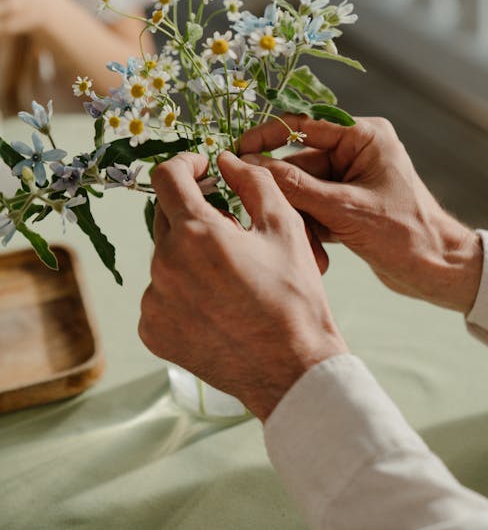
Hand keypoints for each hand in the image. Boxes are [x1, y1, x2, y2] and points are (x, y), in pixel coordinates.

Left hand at [138, 151, 346, 420]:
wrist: (291, 369)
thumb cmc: (293, 296)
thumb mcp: (284, 227)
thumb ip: (253, 181)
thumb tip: (226, 160)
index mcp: (196, 234)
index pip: (166, 177)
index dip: (185, 164)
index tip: (202, 170)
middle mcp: (165, 264)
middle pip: (166, 216)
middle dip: (193, 211)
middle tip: (229, 226)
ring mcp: (154, 300)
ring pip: (165, 256)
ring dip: (189, 253)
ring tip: (228, 275)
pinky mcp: (152, 330)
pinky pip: (159, 293)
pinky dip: (181, 289)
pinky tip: (215, 303)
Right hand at [240, 115, 482, 313]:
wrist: (438, 269)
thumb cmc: (405, 233)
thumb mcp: (345, 209)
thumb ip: (296, 187)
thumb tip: (250, 165)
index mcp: (363, 136)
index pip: (304, 124)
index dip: (267, 136)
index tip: (236, 150)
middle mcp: (355, 151)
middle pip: (299, 160)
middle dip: (282, 187)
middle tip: (250, 201)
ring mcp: (350, 178)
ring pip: (302, 187)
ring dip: (295, 211)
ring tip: (292, 234)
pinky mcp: (346, 202)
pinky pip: (312, 205)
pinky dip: (307, 224)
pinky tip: (309, 244)